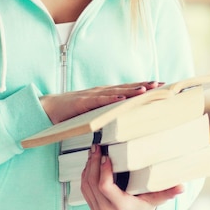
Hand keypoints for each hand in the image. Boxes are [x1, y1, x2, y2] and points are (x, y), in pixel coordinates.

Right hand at [40, 81, 161, 124]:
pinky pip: (99, 100)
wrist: (48, 108)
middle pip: (126, 88)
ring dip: (131, 90)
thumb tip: (122, 124)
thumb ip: (106, 117)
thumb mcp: (93, 115)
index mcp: (104, 96)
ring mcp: (92, 96)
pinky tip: (121, 98)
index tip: (160, 87)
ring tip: (147, 89)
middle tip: (161, 85)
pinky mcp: (83, 102)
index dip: (144, 88)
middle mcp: (101, 93)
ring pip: (115, 92)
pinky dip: (111, 99)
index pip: (128, 91)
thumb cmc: (70, 113)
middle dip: (144, 86)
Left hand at [80, 144, 183, 209]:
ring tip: (94, 152)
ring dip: (88, 166)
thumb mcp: (156, 198)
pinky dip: (86, 173)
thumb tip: (181, 187)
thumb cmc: (145, 204)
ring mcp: (97, 208)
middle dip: (94, 163)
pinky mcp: (92, 205)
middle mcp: (106, 209)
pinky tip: (91, 162)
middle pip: (93, 183)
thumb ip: (167, 192)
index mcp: (121, 206)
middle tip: (97, 148)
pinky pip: (84, 187)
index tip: (107, 156)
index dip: (103, 171)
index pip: (105, 187)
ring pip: (86, 184)